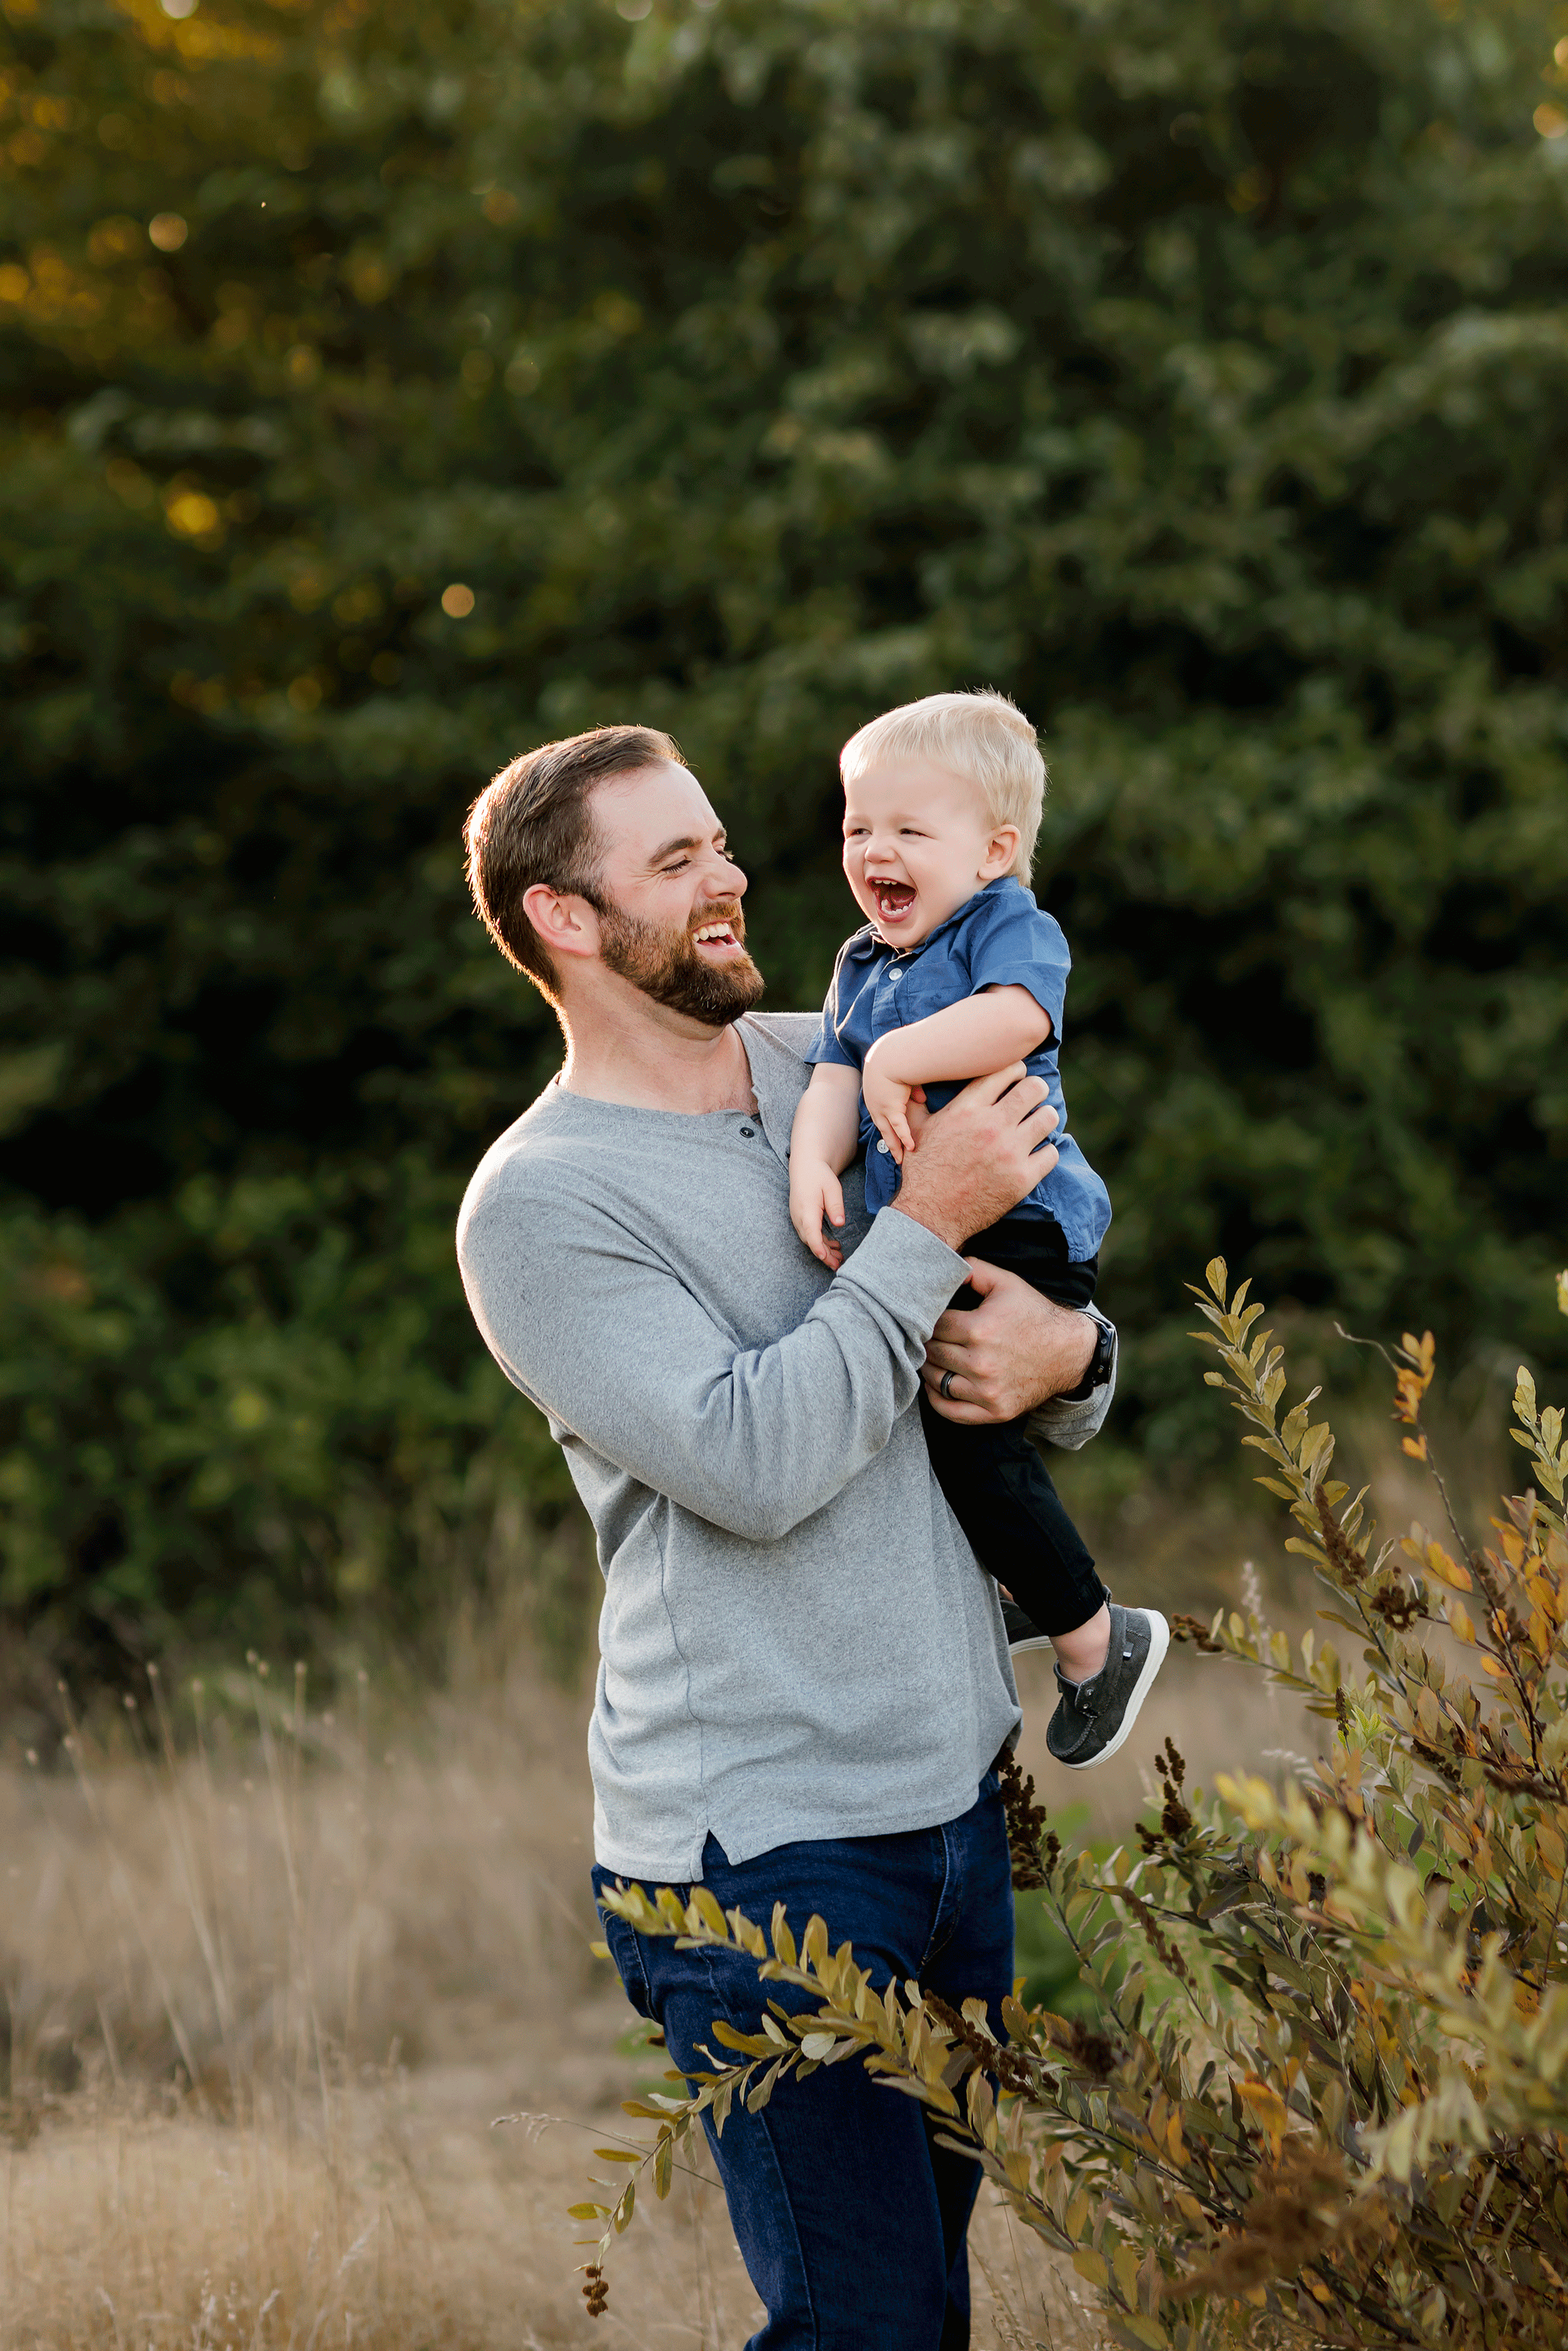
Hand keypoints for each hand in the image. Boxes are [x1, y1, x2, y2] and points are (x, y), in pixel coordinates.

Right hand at [789, 1158, 845, 1269]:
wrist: (805, 1166)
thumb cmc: (819, 1175)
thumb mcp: (832, 1187)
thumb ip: (835, 1206)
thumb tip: (840, 1223)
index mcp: (807, 1209)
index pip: (811, 1233)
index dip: (818, 1248)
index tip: (826, 1259)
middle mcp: (799, 1216)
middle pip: (810, 1241)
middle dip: (824, 1255)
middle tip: (839, 1264)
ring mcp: (797, 1218)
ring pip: (809, 1240)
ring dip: (823, 1250)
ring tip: (839, 1258)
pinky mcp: (800, 1218)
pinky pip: (809, 1234)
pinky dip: (820, 1242)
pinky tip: (833, 1245)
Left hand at [861, 1052, 916, 1163]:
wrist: (890, 1055)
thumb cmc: (896, 1059)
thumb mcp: (902, 1074)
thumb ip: (911, 1089)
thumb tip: (921, 1099)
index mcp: (874, 1094)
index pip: (880, 1114)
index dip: (886, 1125)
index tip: (890, 1135)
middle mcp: (875, 1104)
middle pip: (882, 1128)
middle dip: (889, 1142)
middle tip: (895, 1155)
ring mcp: (882, 1108)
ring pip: (889, 1132)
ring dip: (895, 1146)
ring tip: (901, 1158)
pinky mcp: (891, 1108)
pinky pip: (899, 1127)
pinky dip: (905, 1137)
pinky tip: (911, 1147)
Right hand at [891, 1064, 1057, 1253]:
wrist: (930, 1214)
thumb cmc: (923, 1172)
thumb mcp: (916, 1132)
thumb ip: (920, 1105)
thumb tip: (915, 1088)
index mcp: (967, 1109)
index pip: (1006, 1072)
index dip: (1017, 1070)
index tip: (1018, 1078)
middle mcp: (991, 1126)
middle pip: (1035, 1088)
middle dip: (1037, 1090)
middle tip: (1033, 1100)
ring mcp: (1009, 1152)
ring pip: (1049, 1117)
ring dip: (1044, 1119)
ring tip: (1037, 1125)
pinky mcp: (1023, 1178)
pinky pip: (1052, 1153)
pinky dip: (1045, 1153)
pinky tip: (1035, 1154)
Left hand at [922, 1262, 1098, 1423]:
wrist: (1070, 1352)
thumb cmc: (1034, 1314)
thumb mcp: (1007, 1283)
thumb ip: (973, 1269)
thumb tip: (943, 1268)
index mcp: (979, 1329)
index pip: (933, 1326)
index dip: (929, 1320)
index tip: (933, 1318)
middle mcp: (981, 1363)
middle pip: (932, 1352)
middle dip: (928, 1342)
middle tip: (931, 1337)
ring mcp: (987, 1390)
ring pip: (935, 1380)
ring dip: (929, 1367)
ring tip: (934, 1356)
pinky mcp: (994, 1411)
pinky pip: (949, 1411)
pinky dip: (937, 1398)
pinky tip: (938, 1383)